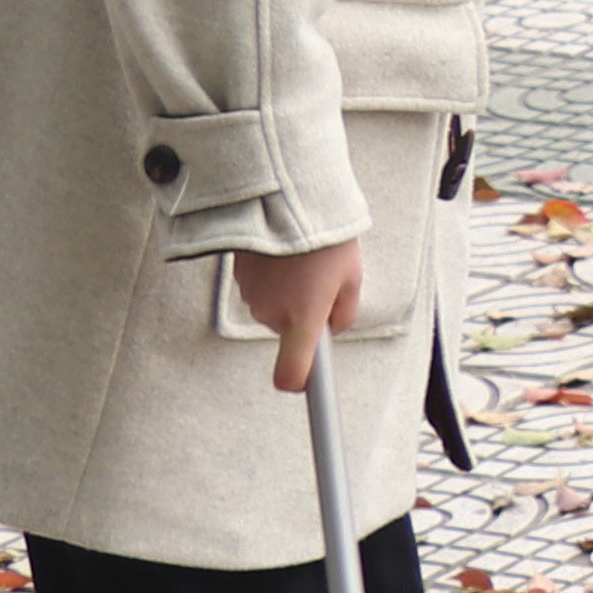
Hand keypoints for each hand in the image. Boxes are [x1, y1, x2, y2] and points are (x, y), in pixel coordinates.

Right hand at [234, 238, 366, 393]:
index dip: (301, 383)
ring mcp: (252, 298)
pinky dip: (275, 280)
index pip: (293, 372)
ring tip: (304, 263)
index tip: (310, 389)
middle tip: (322, 282)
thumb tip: (333, 327)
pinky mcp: (240, 280)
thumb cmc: (324, 238)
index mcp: (303, 319)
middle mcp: (273, 314)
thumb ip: (344, 310)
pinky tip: (285, 258)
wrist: (284, 202)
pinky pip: (263, 291)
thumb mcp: (352, 276)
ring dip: (291, 294)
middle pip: (291, 331)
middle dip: (307, 314)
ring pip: (277, 310)